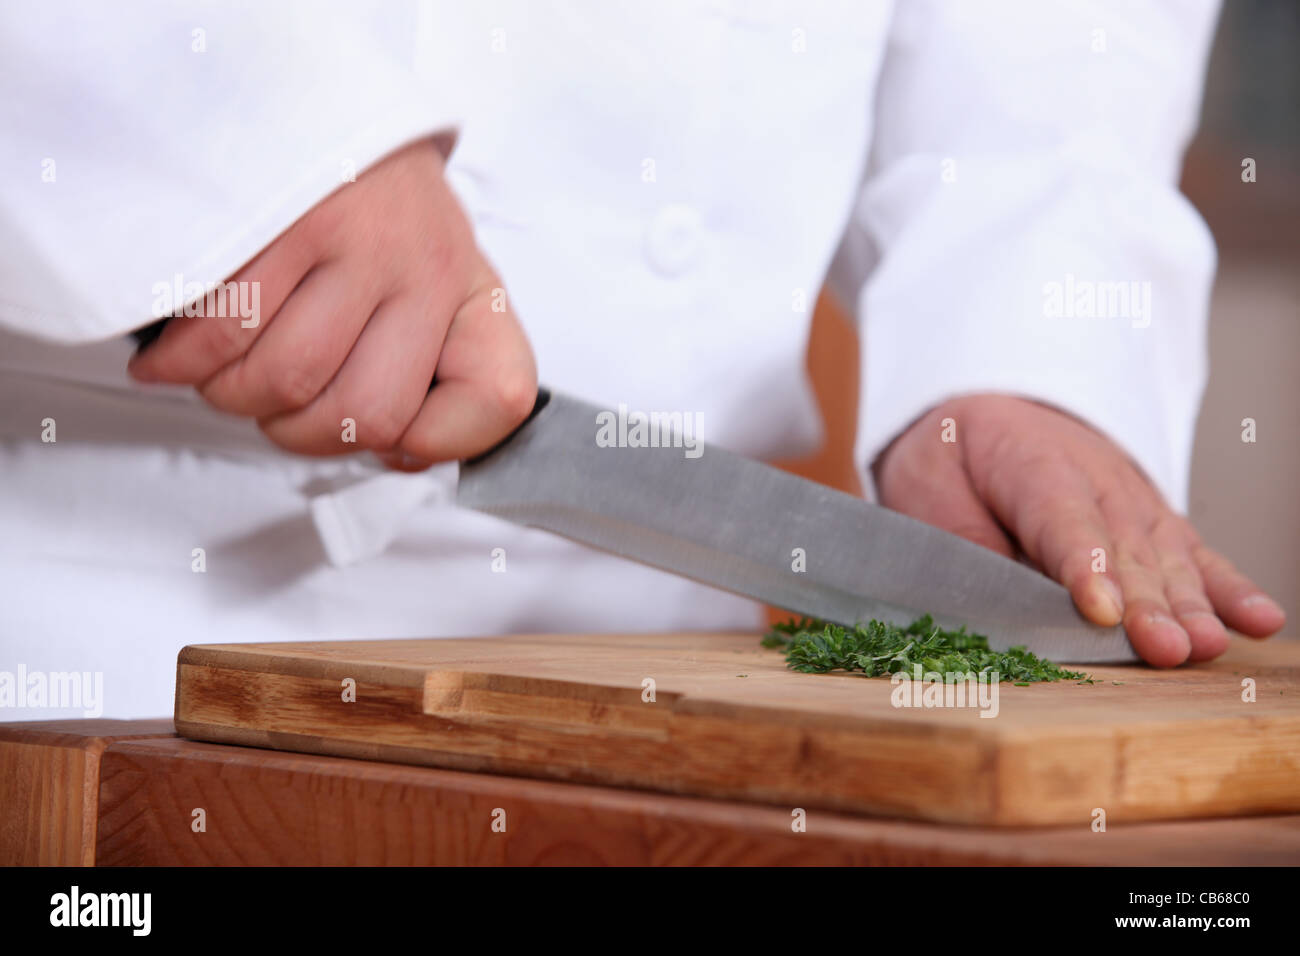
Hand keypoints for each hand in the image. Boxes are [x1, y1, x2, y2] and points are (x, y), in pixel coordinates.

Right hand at [127, 138, 536, 465]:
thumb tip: (395, 455)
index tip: (383, 437)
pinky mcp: (282, 220)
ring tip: (220, 371)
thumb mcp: (431, 283)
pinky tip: (175, 354)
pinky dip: (181, 362)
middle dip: (297, 433)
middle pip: (362, 417)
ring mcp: (358, 242)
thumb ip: (429, 366)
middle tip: (270, 408)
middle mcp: (427, 267)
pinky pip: (223, 334)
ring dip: (232, 395)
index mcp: (471, 291)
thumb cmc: (370, 212)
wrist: (310, 104)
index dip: (430, 441)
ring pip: (284, 381)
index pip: (496, 398)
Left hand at [873, 394, 1285, 666]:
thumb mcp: (928, 489)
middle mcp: (1096, 477)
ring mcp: (1133, 497)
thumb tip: (997, 603)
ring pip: (1164, 555)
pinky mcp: (1153, 520)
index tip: (1102, 612)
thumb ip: (966, 545)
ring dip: (1188, 604)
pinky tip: (1258, 619)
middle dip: (1146, 602)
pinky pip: (1194, 553)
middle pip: (1124, 547)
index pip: (1062, 520)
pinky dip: (1228, 587)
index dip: (1084, 568)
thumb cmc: (951, 459)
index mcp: (1032, 462)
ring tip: (1204, 645)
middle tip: (1164, 648)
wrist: (984, 411)